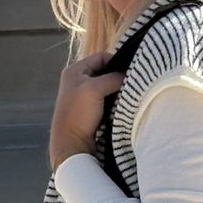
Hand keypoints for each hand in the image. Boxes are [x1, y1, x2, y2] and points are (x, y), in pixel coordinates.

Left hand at [49, 52, 121, 170]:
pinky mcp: (90, 110)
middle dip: (118, 78)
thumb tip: (131, 76)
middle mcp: (78, 80)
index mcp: (74, 70)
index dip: (117, 62)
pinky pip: (107, 99)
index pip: (102, 57)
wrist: (71, 145)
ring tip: (125, 96)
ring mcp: (83, 96)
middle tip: (130, 85)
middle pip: (106, 71)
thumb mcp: (95, 89)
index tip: (128, 73)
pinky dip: (114, 101)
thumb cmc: (78, 115)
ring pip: (108, 86)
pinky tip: (120, 107)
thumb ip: (114, 78)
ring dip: (117, 91)